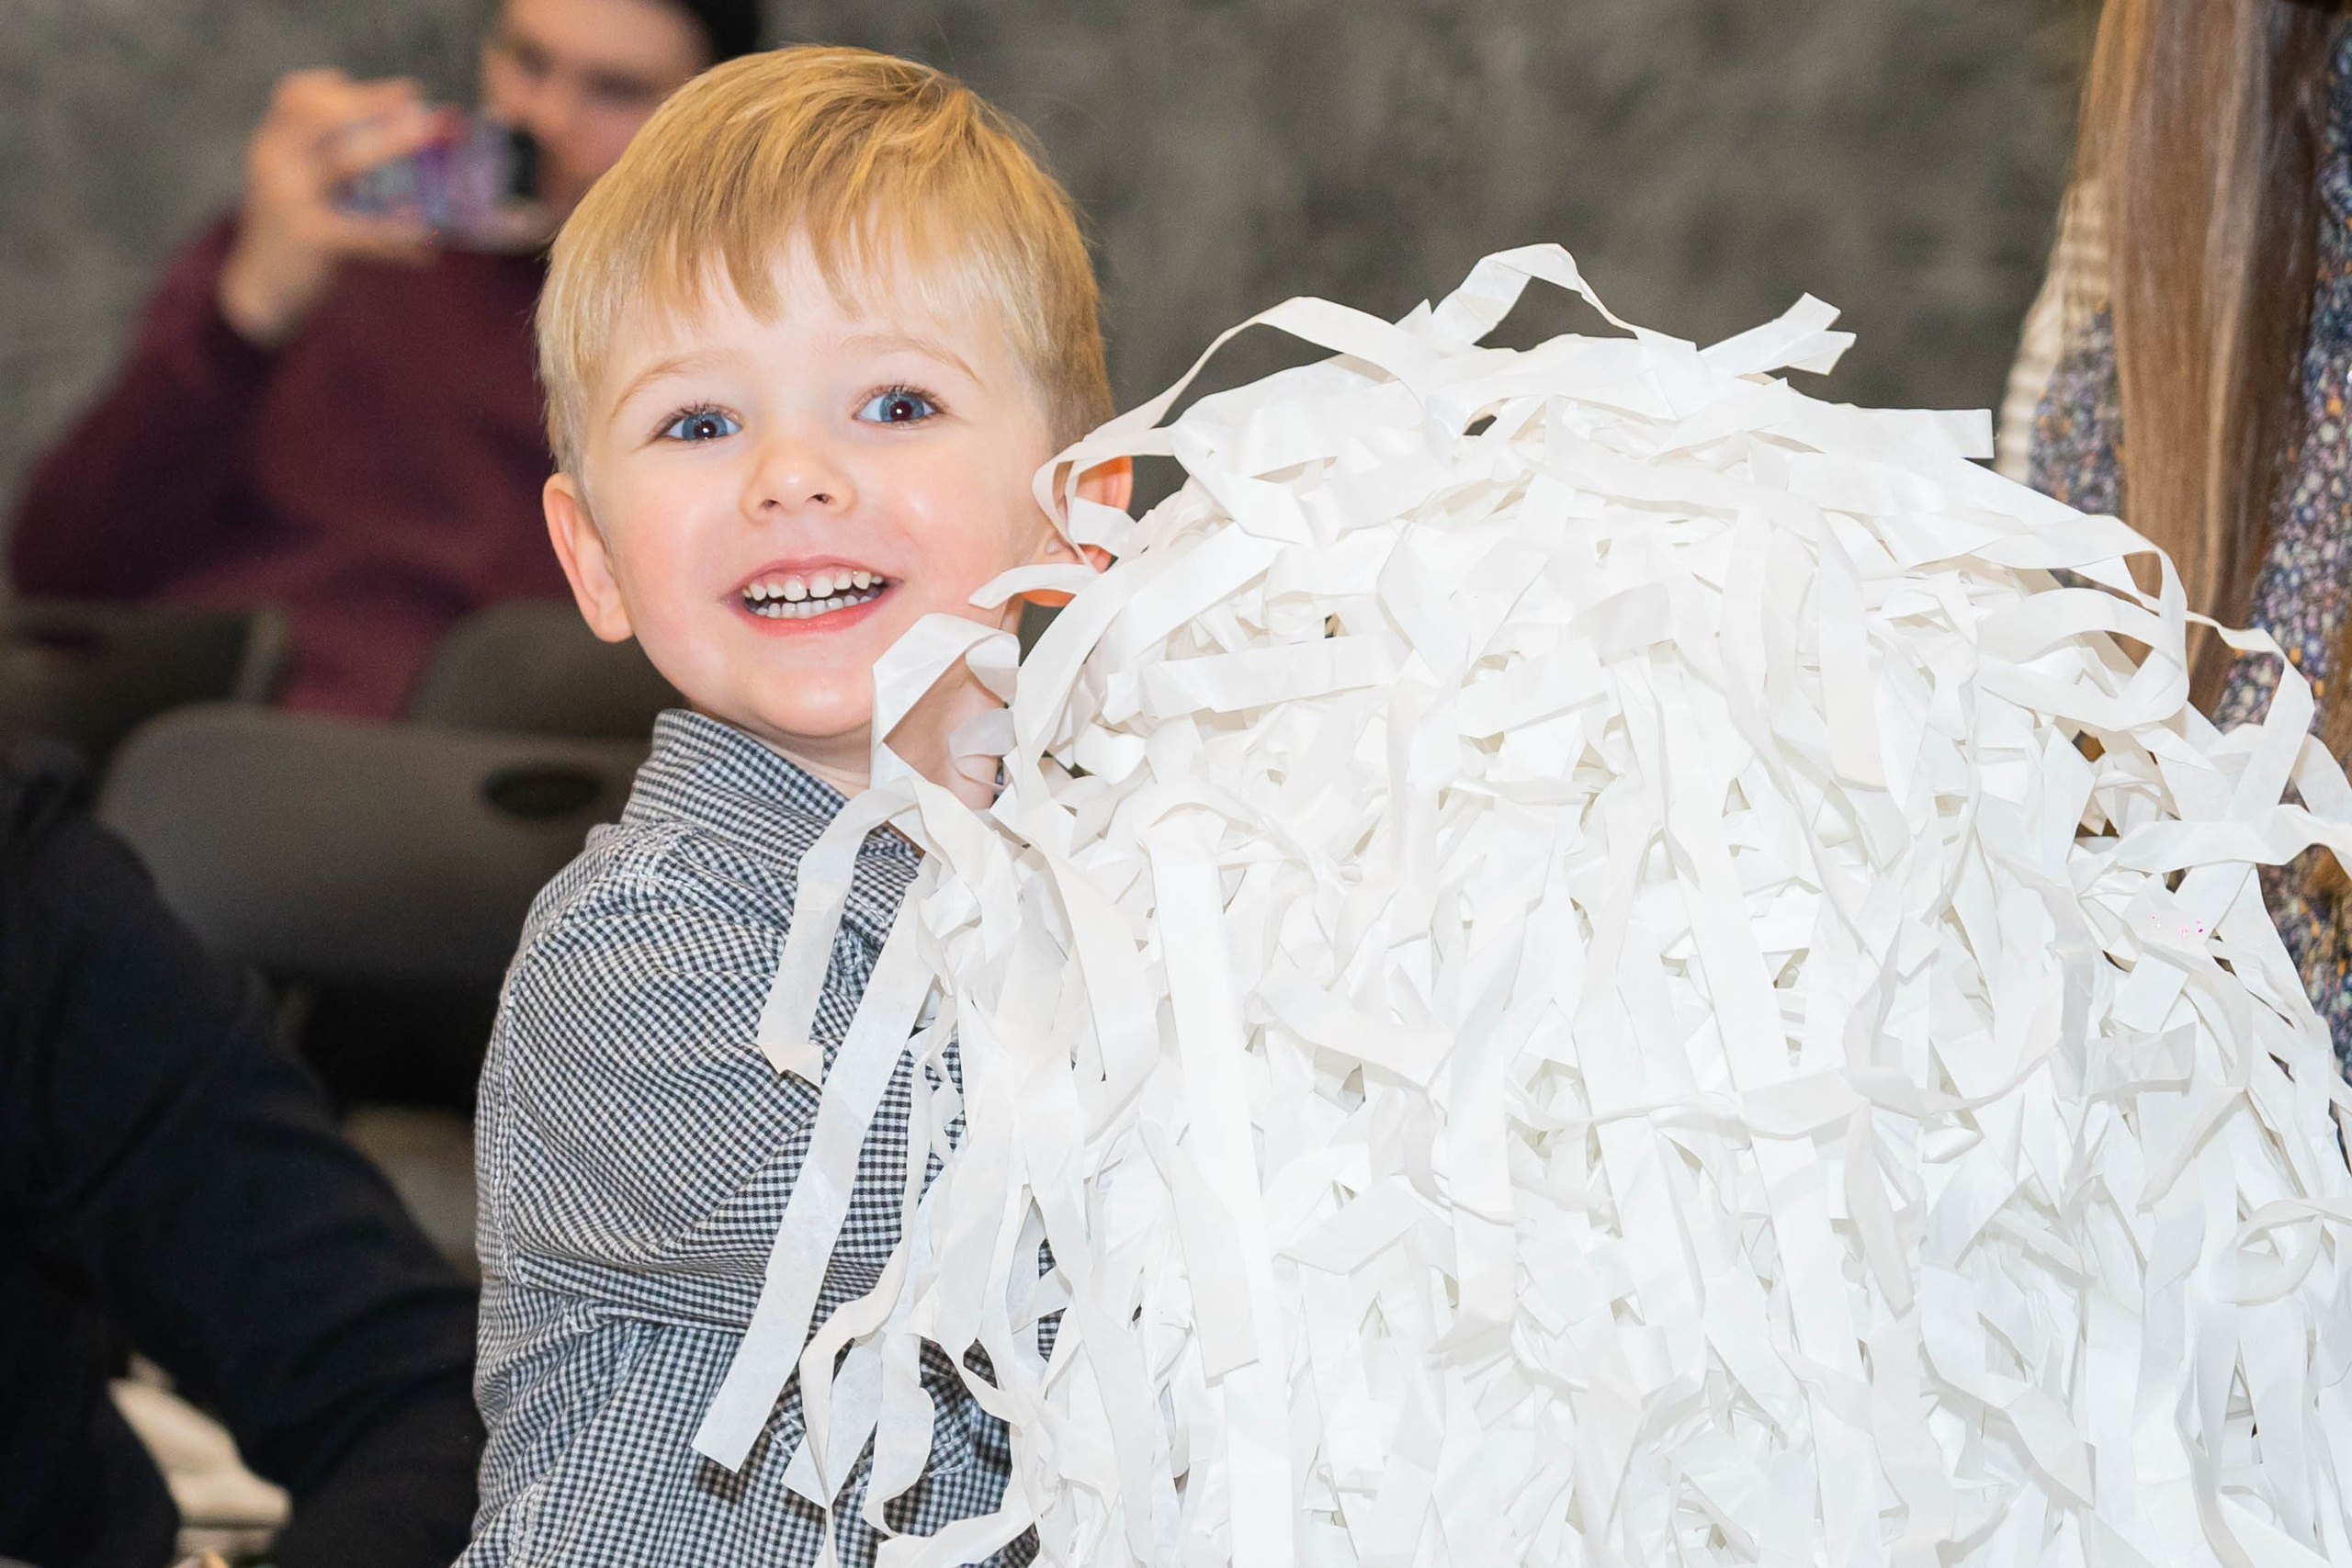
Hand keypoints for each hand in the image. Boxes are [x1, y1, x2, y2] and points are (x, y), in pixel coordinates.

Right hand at [216, 70, 444, 347]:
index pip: (296, 95)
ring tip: (428, 140)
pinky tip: (429, 246)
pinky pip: (363, 230)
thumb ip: (339, 163)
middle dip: (375, 106)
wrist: (261, 288)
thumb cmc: (298, 229)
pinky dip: (398, 236)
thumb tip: (407, 144)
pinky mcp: (309, 236)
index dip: (340, 87)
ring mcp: (288, 197)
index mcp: (273, 144)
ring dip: (390, 146)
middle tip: (422, 109)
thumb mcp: (304, 187)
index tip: (396, 91)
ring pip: (342, 161)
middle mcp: (274, 161)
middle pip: (323, 117)